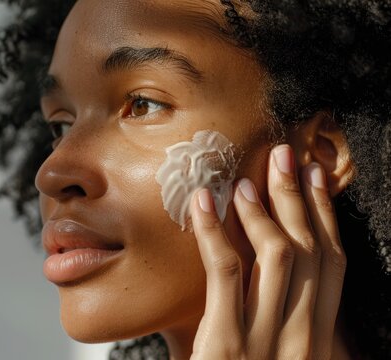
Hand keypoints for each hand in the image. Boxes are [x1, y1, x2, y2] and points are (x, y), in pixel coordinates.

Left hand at [189, 144, 346, 359]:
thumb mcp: (272, 358)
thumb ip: (272, 321)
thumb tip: (257, 271)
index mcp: (315, 340)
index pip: (332, 266)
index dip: (327, 217)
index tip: (317, 179)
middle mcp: (300, 338)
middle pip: (309, 252)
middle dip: (299, 198)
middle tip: (285, 156)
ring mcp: (265, 342)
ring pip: (277, 257)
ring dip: (262, 211)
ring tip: (245, 180)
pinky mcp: (224, 345)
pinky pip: (224, 274)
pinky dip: (214, 233)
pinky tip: (203, 203)